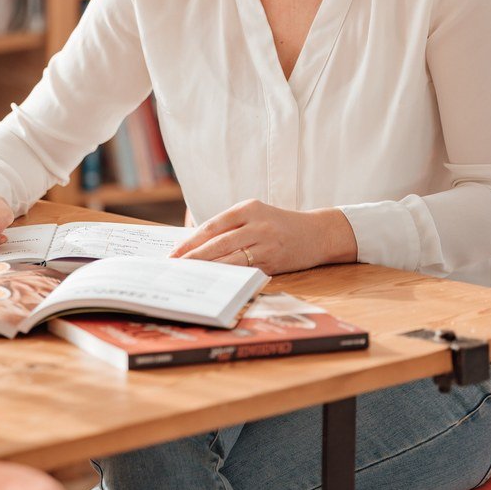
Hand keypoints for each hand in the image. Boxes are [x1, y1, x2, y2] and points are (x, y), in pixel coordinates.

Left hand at [169, 199, 357, 274]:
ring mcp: (266, 244)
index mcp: (249, 207)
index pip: (213, 225)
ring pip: (230, 259)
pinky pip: (244, 270)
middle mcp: (257, 224)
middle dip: (193, 257)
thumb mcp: (256, 215)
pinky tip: (214, 282)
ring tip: (189, 276)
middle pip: (218, 243)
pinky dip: (227, 277)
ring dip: (207, 269)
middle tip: (174, 268)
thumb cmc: (279, 224)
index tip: (174, 252)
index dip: (191, 241)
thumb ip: (230, 226)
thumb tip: (196, 245)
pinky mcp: (273, 262)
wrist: (317, 233)